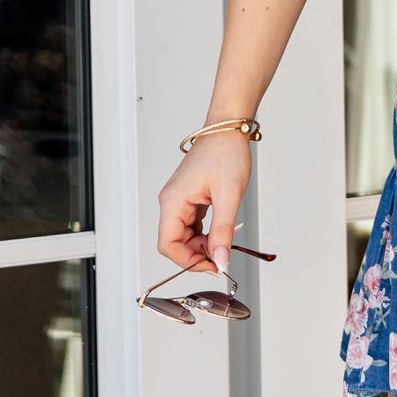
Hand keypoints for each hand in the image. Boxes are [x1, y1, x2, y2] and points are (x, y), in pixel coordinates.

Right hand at [156, 132, 253, 274]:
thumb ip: (223, 231)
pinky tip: (220, 231)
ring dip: (203, 244)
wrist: (229, 131)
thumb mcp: (228, 196)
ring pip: (184, 236)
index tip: (212, 265)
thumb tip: (220, 259)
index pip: (167, 244)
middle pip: (175, 242)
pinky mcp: (190, 199)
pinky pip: (192, 225)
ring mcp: (180, 201)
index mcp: (173, 201)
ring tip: (224, 241)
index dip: (188, 261)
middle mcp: (172, 202)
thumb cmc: (225, 153)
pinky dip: (206, 233)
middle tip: (222, 256)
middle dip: (197, 254)